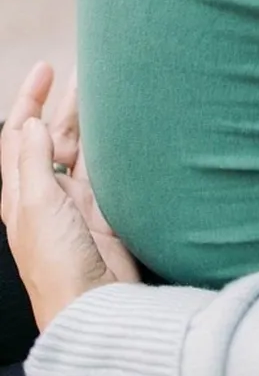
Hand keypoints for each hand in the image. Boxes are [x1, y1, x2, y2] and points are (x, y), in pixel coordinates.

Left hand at [0, 63, 138, 330]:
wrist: (93, 306)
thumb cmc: (56, 265)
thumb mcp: (35, 205)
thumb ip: (32, 160)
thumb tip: (30, 121)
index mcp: (21, 194)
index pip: (18, 135)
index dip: (28, 99)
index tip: (45, 68)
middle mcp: (48, 194)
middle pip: (52, 136)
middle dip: (63, 102)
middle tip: (84, 70)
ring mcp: (78, 202)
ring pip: (83, 148)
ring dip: (92, 118)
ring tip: (106, 88)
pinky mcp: (107, 210)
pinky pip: (108, 167)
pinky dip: (114, 144)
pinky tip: (123, 126)